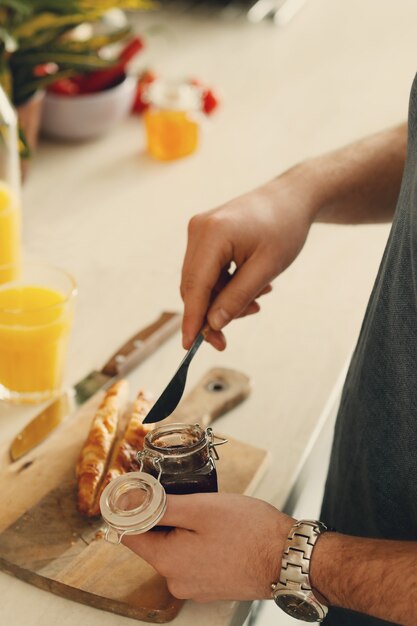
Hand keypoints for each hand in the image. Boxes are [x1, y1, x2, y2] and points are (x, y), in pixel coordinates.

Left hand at [122, 492, 294, 601]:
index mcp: (168, 561)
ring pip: (176, 550)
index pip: (130, 535)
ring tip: (211, 518)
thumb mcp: (201, 508)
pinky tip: (220, 533)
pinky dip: (200, 544)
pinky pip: (194, 560)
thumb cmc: (250, 531)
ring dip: (186, 531)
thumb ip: (161, 506)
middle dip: (167, 519)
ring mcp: (195, 587)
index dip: (135, 510)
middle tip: (192, 501)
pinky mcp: (211, 587)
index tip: (148, 493)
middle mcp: (176, 581)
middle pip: (154, 542)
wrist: (289, 559)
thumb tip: (130, 502)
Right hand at [180, 171, 315, 349]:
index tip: (188, 346)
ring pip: (201, 282)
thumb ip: (237, 298)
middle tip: (227, 339)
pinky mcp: (205, 234)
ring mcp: (200, 230)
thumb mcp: (267, 269)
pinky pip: (207, 270)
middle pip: (194, 286)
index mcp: (212, 235)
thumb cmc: (284, 229)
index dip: (192, 319)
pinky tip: (252, 287)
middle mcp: (198, 230)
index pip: (196, 287)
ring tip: (258, 301)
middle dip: (211, 314)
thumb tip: (212, 324)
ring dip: (223, 300)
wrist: (292, 198)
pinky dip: (225, 285)